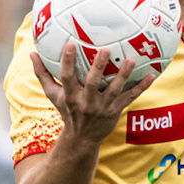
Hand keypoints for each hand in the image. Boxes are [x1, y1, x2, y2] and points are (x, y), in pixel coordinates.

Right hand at [30, 44, 154, 147]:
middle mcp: (87, 102)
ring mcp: (103, 108)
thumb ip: (43, 74)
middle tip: (105, 49)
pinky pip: (131, 97)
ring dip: (123, 75)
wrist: (82, 139)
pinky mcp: (116, 111)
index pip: (67, 77)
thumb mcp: (53, 95)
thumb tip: (32, 53)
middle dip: (98, 67)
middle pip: (93, 83)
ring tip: (130, 60)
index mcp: (71, 96)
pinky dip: (142, 87)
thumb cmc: (67, 111)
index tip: (69, 44)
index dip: (67, 61)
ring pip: (115, 90)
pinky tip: (152, 75)